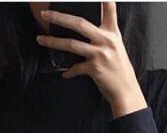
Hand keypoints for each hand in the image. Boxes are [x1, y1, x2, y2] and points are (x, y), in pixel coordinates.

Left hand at [37, 3, 146, 117]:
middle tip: (45, 14)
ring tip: (41, 39)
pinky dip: (69, 71)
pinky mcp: (94, 68)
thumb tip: (84, 29)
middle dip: (59, 17)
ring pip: (71, 44)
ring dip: (53, 42)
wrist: (126, 90)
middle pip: (79, 24)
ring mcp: (100, 54)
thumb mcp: (116, 46)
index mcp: (112, 32)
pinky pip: (76, 68)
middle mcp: (106, 40)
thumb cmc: (119, 69)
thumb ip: (104, 35)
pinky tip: (65, 74)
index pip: (109, 8)